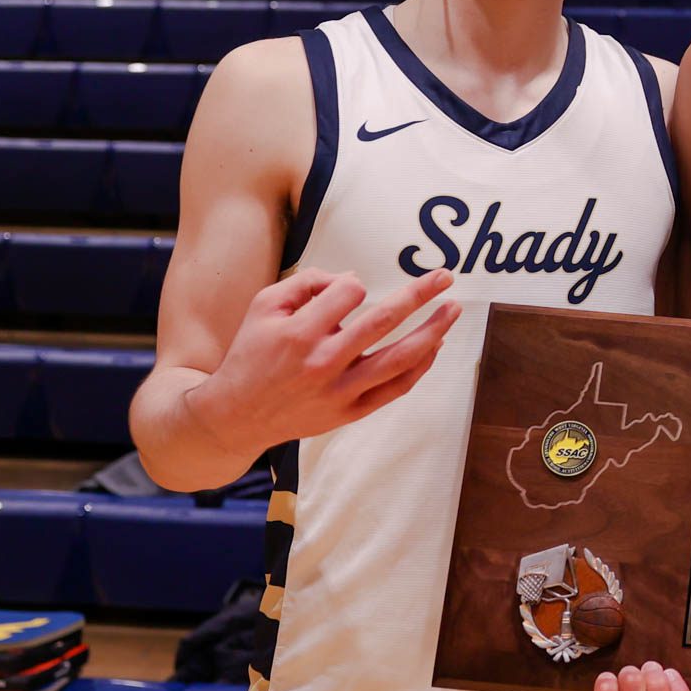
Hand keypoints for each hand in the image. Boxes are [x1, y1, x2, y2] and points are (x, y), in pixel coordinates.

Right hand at [189, 269, 460, 455]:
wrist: (237, 414)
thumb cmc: (252, 353)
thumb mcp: (264, 306)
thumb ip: (306, 283)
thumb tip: (352, 279)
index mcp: (300, 332)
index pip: (348, 294)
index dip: (353, 285)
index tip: (350, 289)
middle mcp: (324, 362)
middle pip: (384, 320)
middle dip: (419, 294)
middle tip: (445, 276)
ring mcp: (340, 391)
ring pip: (399, 359)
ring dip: (432, 331)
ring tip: (452, 310)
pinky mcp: (349, 412)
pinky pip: (394, 389)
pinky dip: (419, 368)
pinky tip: (434, 346)